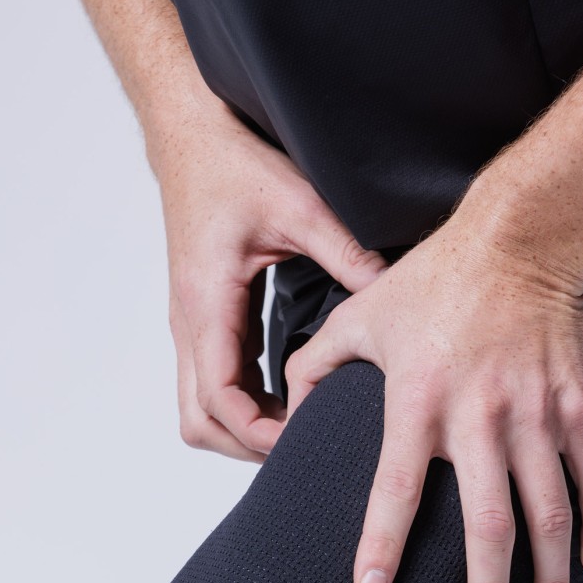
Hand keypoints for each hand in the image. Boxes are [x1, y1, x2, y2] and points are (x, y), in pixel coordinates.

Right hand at [154, 108, 387, 461]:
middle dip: (246, 445)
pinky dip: (243, 403)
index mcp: (207, 302)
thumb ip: (347, 253)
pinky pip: (213, 381)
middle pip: (198, 420)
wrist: (191, 135)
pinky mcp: (203, 317)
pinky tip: (289, 398)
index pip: (220, 398)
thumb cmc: (234, 164)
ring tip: (299, 429)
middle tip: (304, 447)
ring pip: (198, 408)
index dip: (259, 433)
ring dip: (241, 428)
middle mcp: (190, 321)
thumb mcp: (300, 204)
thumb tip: (393, 300)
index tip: (303, 441)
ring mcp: (191, 322)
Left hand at [282, 215, 582, 582]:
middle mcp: (479, 417)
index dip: (382, 543)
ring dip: (549, 577)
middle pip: (488, 524)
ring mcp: (534, 414)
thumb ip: (317, 364)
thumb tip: (284, 407)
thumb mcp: (360, 315)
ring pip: (551, 513)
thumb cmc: (434, 278)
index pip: (395, 489)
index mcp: (417, 402)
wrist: (518, 237)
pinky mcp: (575, 404)